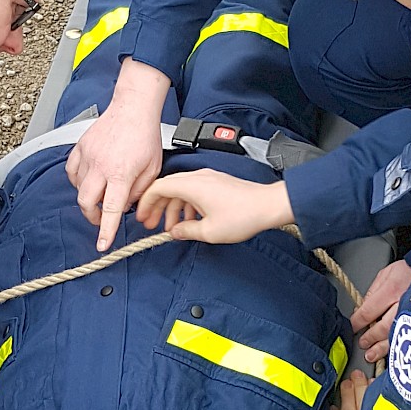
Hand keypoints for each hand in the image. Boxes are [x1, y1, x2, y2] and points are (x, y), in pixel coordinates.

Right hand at [66, 61, 170, 251]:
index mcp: (120, 174)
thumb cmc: (145, 136)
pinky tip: (89, 179)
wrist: (133, 108)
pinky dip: (78, 180)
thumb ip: (139, 191)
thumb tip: (127, 206)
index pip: (110, 209)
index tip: (102, 244)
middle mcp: (100, 166)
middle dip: (92, 216)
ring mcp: (87, 156)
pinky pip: (72, 172)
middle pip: (85, 202)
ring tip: (102, 191)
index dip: (105, 230)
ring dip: (88, 196)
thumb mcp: (152, 169)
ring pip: (78, 188)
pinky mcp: (80, 147)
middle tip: (101, 217)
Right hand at [134, 168, 291, 245]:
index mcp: (192, 185)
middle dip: (158, 207)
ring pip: (181, 191)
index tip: (142, 216)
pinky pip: (194, 192)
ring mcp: (208, 179)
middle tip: (152, 224)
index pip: (158, 187)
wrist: (268, 206)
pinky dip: (187, 205)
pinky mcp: (217, 183)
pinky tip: (191, 221)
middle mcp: (198, 177)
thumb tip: (174, 232)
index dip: (146, 202)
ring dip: (174, 209)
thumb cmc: (244, 214)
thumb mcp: (209, 231)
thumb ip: (186, 231)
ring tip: (173, 228)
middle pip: (168, 188)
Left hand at [350, 259, 410, 363]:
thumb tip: (362, 308)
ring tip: (372, 355)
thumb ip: (373, 291)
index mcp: (392, 290)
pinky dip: (399, 348)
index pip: (368, 311)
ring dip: (382, 348)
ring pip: (396, 337)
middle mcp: (404, 304)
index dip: (357, 322)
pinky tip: (393, 353)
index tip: (353, 326)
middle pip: (383, 328)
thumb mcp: (387, 273)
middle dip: (370, 337)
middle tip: (363, 343)